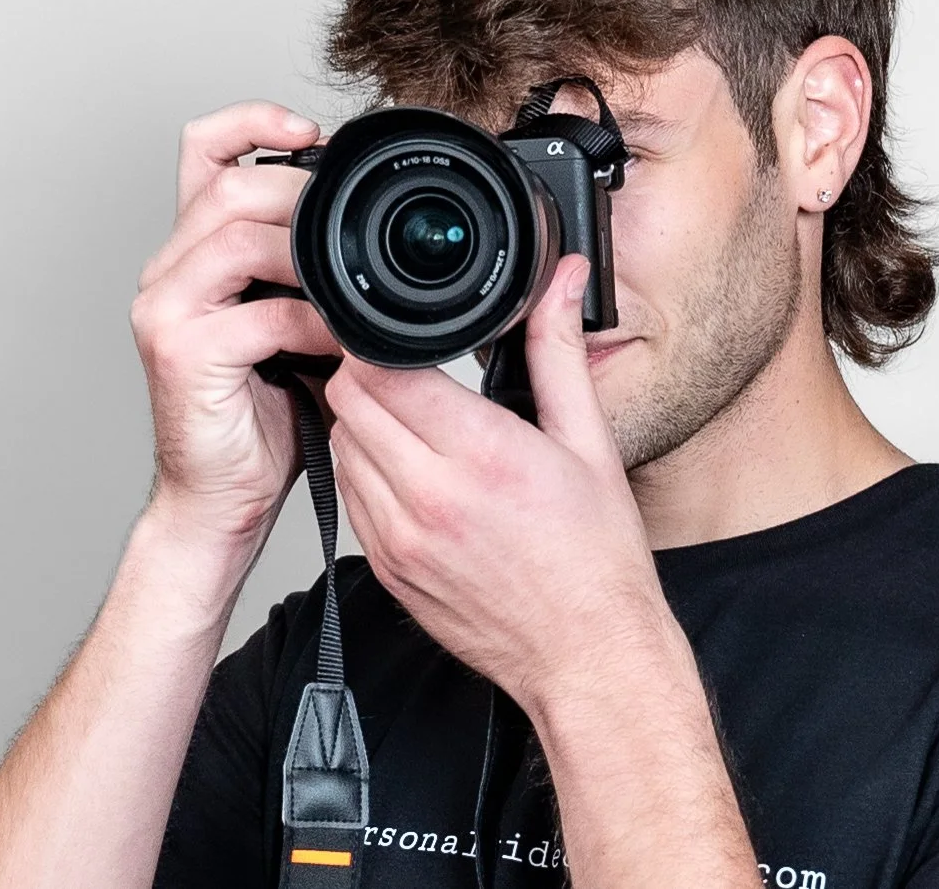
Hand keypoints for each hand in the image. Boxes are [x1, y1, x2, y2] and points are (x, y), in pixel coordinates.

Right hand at [130, 100, 342, 548]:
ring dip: (307, 253)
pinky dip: (313, 321)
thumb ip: (317, 272)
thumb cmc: (265, 412)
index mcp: (193, 251)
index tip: (311, 130)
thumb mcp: (299, 321)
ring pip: (236, 238)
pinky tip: (342, 340)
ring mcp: (165, 310)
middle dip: (299, 193)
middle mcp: (168, 271)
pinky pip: (259, 314)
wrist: (225, 495)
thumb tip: (378, 233)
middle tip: (351, 226)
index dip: (254, 120)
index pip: (204, 150)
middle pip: (227, 186)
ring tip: (350, 282)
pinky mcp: (180, 354)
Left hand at [324, 254, 674, 709]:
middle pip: (349, 402)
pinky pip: (350, 498)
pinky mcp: (388, 571)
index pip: (384, 370)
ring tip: (412, 422)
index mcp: (483, 455)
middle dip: (369, 375)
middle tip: (407, 370)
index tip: (404, 335)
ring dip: (365, 424)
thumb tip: (560, 283)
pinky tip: (412, 473)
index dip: (383, 342)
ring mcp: (400, 540)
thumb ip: (559, 352)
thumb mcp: (588, 443)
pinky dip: (369, 472)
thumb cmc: (597, 559)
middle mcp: (430, 498)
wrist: (589, 655)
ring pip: (341, 446)